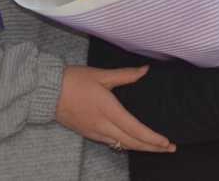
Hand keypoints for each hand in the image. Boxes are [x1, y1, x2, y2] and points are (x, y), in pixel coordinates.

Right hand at [54, 65, 175, 152]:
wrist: (48, 92)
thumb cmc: (74, 80)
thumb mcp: (101, 75)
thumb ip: (126, 75)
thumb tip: (145, 70)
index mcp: (108, 110)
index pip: (135, 129)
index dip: (152, 138)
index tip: (166, 142)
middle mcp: (102, 125)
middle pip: (132, 142)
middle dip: (152, 147)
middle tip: (170, 148)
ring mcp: (95, 132)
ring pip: (122, 145)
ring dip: (140, 147)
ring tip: (156, 147)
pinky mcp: (88, 133)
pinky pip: (111, 143)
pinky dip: (126, 144)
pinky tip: (134, 142)